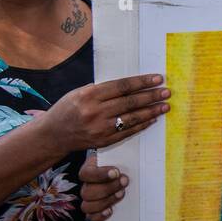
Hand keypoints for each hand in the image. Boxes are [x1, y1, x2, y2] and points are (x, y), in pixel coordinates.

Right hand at [45, 73, 169, 154]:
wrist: (54, 134)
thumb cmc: (68, 109)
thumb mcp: (79, 92)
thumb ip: (102, 90)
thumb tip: (130, 85)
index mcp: (89, 95)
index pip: (122, 87)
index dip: (142, 82)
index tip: (158, 79)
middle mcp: (96, 111)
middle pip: (130, 102)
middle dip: (151, 96)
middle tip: (167, 92)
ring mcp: (101, 128)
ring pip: (132, 118)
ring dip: (151, 112)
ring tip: (165, 106)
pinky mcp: (104, 140)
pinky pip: (127, 132)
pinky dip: (141, 125)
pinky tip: (152, 119)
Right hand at [79, 154, 128, 220]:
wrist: (126, 173)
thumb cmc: (121, 164)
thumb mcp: (119, 157)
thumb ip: (120, 156)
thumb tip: (128, 151)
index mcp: (89, 169)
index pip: (86, 174)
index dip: (100, 175)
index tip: (116, 172)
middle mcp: (86, 185)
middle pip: (87, 192)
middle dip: (108, 189)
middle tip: (123, 183)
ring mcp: (89, 199)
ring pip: (87, 206)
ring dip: (105, 202)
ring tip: (121, 194)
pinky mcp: (94, 211)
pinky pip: (91, 217)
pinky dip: (100, 216)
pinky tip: (111, 210)